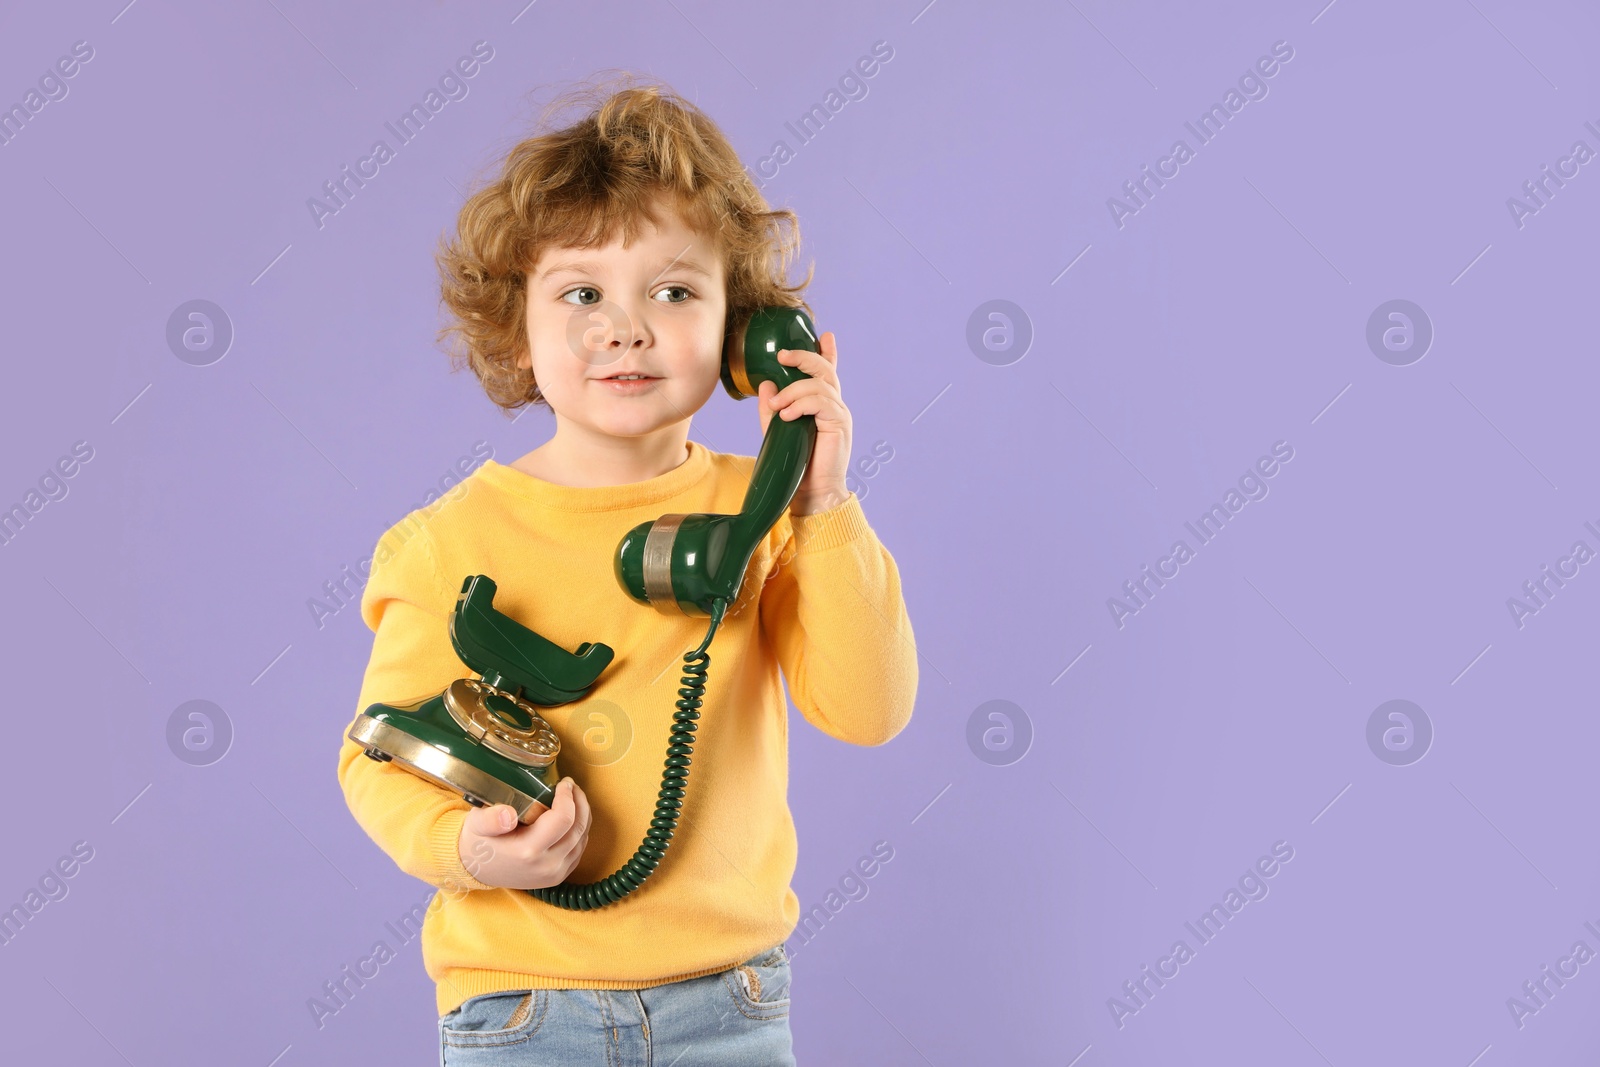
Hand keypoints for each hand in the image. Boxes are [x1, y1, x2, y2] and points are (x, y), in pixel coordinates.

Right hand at [457, 777, 591, 889]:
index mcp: (528, 851)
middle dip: (579, 802)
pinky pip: (579, 850)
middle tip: (571, 786)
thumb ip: (490, 818)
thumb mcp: (477, 824)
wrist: (476, 869)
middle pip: (578, 828)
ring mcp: (554, 874)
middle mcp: (546, 866)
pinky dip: (579, 830)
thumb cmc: (479, 841)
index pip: (563, 819)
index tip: (563, 782)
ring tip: (573, 797)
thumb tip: (508, 814)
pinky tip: (572, 817)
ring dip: (582, 815)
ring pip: (582, 839)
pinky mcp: (558, 877)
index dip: (567, 797)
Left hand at [757, 331, 852, 515]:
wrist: (813, 494)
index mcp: (823, 406)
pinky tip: (787, 416)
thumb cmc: (797, 466)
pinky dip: (802, 404)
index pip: (829, 373)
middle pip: (825, 370)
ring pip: (820, 385)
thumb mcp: (778, 432)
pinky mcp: (839, 425)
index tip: (824, 335)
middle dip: (804, 358)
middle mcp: (834, 407)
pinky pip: (822, 402)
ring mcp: (839, 415)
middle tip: (782, 357)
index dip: (828, 353)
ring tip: (778, 407)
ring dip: (794, 391)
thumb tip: (766, 385)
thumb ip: (773, 409)